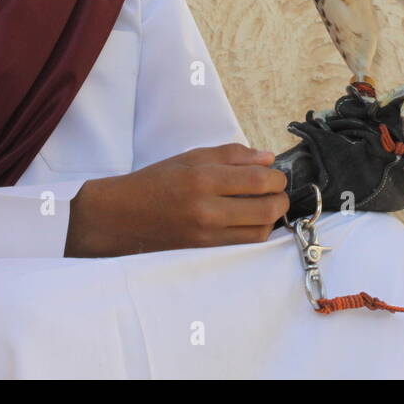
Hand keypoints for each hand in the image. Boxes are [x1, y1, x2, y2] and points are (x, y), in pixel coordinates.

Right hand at [64, 143, 288, 257]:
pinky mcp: (207, 248)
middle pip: (266, 209)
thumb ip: (232, 155)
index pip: (258, 180)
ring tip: (266, 203)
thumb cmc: (156, 181)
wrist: (122, 216)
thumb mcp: (191, 157)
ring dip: (273, 217)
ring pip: (261, 230)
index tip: (275, 173)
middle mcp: (207, 209)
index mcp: (203, 179)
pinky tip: (252, 217)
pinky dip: (258, 230)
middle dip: (281, 197)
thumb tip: (267, 159)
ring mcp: (208, 232)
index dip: (276, 177)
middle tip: (277, 189)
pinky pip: (246, 242)